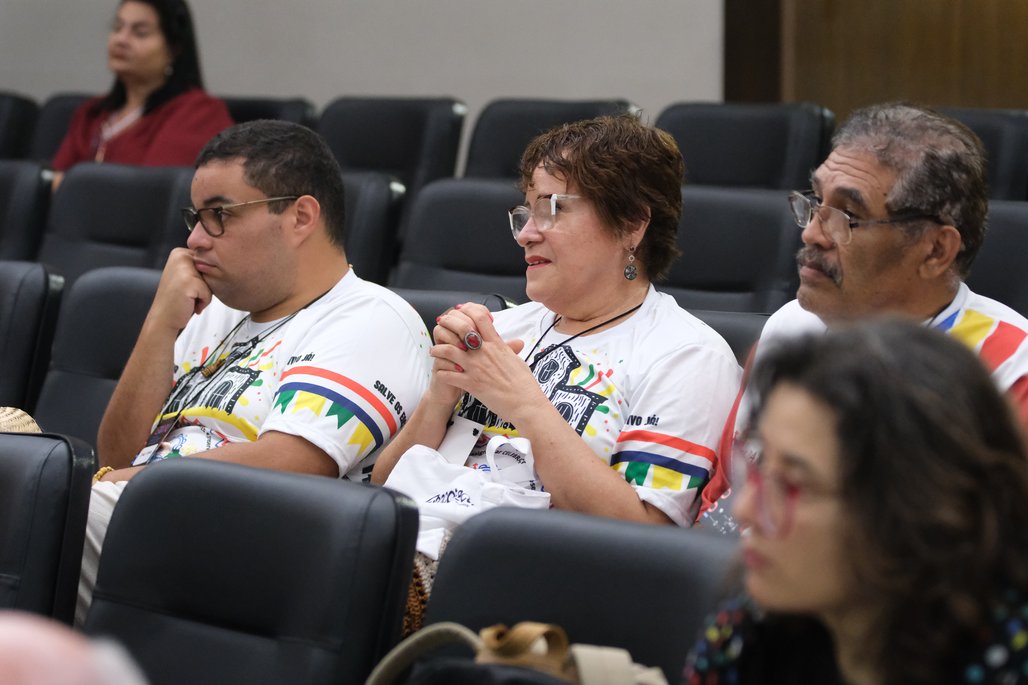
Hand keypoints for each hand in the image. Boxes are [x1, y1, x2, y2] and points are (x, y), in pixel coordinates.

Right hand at [147, 248, 212, 334]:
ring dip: (204, 294)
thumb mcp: (187, 276)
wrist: (163, 318)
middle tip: (187, 293)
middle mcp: (180, 256)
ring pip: (211, 282)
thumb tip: (221, 265)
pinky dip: (203, 302)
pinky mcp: (188, 283)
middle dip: (205, 286)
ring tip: (188, 298)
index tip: (187, 285)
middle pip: (211, 271)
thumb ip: (201, 267)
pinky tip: (189, 304)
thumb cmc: (177, 300)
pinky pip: (209, 293)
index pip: (208, 262)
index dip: (203, 278)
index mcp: (179, 252)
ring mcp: (183, 269)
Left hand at [431, 303, 540, 421]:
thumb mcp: (517, 360)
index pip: (480, 318)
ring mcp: (476, 368)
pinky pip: (449, 375)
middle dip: (448, 326)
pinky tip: (441, 372)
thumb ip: (511, 350)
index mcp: (497, 344)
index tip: (460, 313)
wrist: (524, 403)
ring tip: (435, 351)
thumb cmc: (524, 384)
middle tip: (441, 329)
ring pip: (448, 351)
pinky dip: (442, 372)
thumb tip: (516, 343)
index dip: (467, 312)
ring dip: (439, 350)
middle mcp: (484, 352)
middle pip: (460, 329)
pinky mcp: (471, 384)